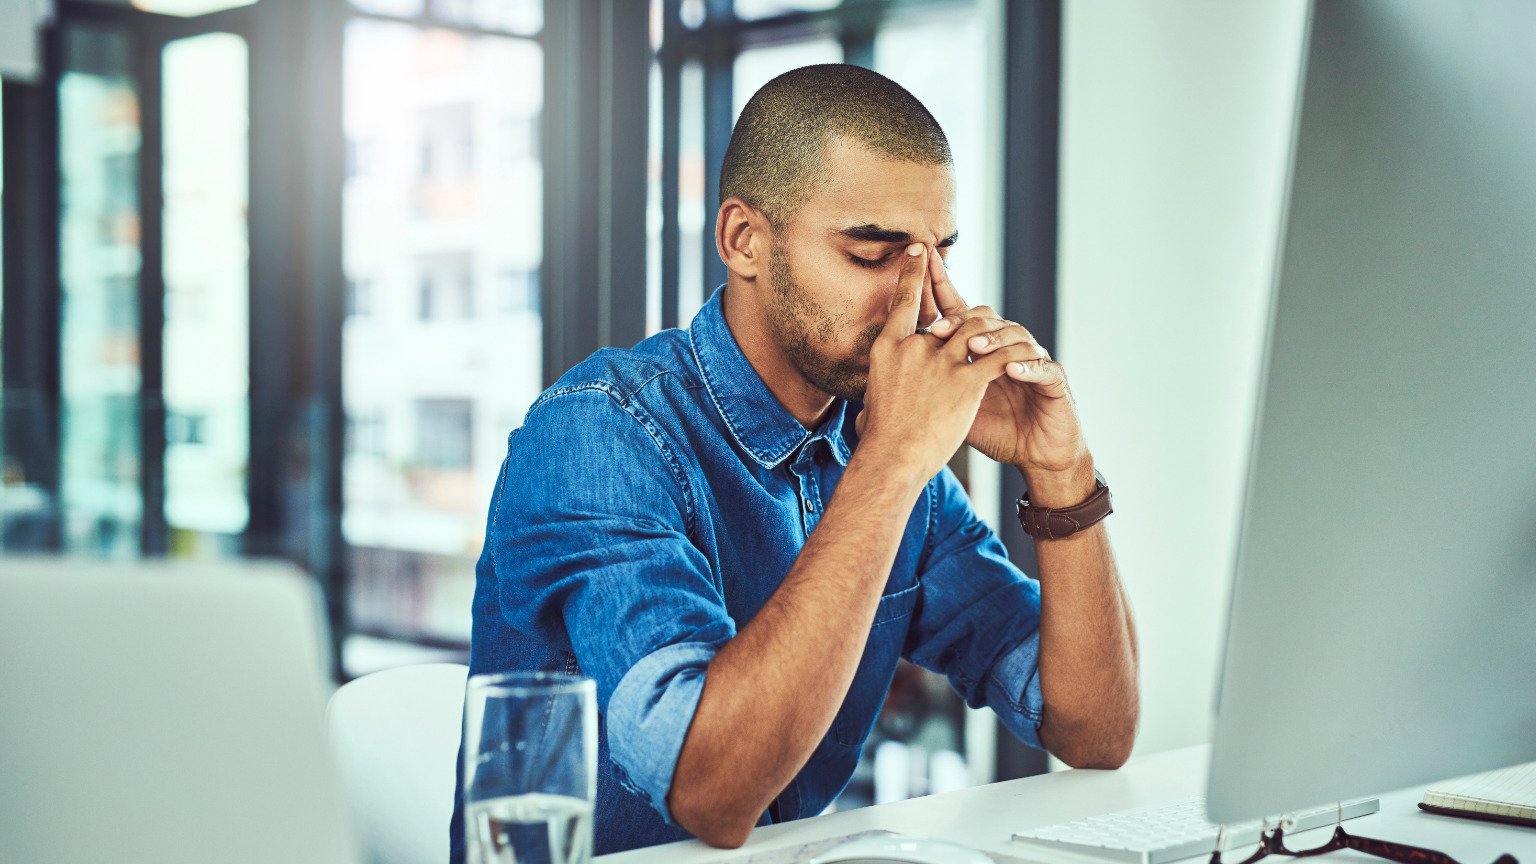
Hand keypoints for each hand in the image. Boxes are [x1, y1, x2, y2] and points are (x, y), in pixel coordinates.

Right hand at [856, 244, 1044, 485]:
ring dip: (997, 335)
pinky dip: (1016, 356)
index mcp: (888, 348)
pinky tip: (1030, 358)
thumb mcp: (871, 403)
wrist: (891, 459)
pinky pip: (998, 359)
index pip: (904, 301)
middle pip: (948, 315)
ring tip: (1014, 339)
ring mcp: (940, 362)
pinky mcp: (965, 381)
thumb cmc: (878, 440)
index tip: (922, 252)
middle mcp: (914, 347)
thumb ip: (877, 392)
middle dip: (967, 313)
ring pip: (977, 330)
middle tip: (982, 315)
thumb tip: (867, 407)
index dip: (914, 273)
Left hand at [923, 252, 1091, 500]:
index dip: (942, 289)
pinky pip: (1044, 368)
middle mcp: (1006, 348)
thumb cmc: (994, 430)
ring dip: (992, 340)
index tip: (922, 266)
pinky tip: (1009, 370)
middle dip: (962, 322)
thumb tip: (882, 380)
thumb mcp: (953, 409)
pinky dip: (1027, 367)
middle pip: (986, 319)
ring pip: (1016, 336)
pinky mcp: (1055, 382)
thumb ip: (928, 389)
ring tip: (973, 349)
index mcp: (982, 350)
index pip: (960, 313)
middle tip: (938, 332)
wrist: (1035, 453)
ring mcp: (1033, 361)